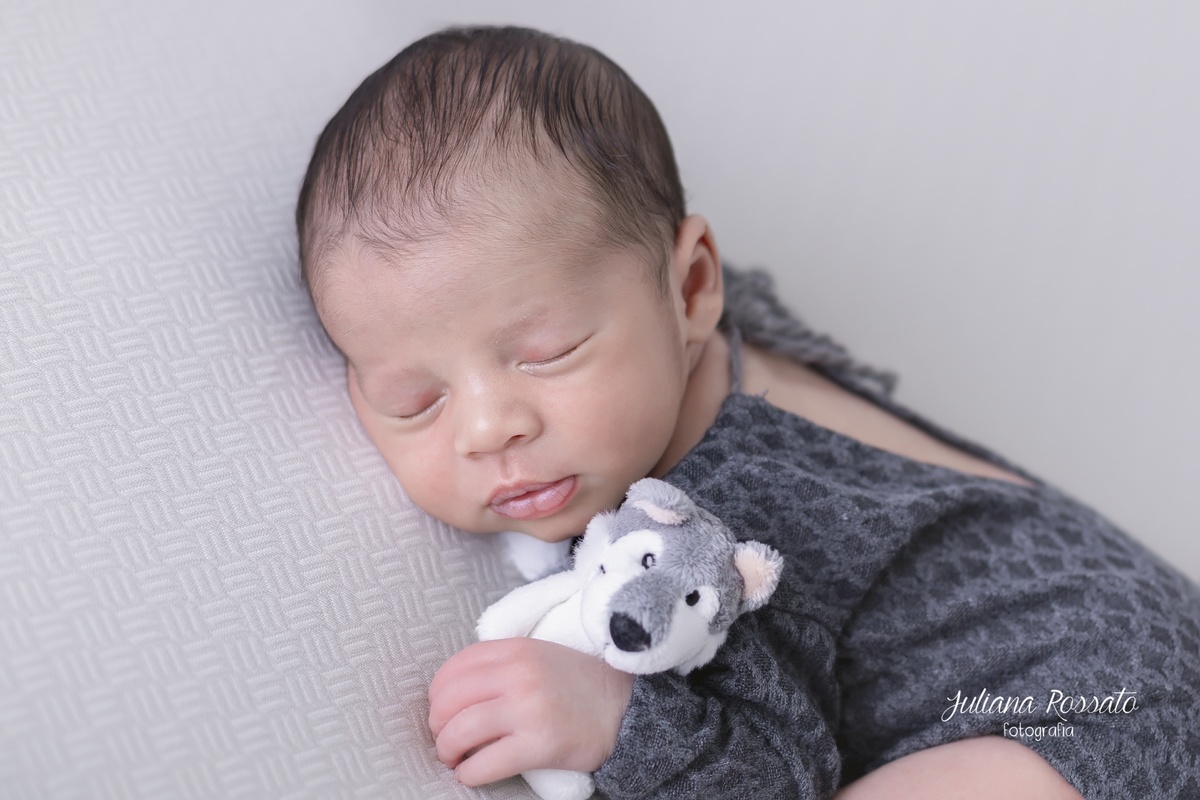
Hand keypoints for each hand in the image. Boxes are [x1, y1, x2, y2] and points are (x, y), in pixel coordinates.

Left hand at [428, 637, 634, 786]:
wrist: (624, 708)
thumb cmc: (575, 685)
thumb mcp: (537, 657)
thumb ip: (498, 664)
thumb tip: (448, 695)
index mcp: (516, 650)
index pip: (455, 668)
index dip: (437, 694)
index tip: (441, 710)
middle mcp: (520, 674)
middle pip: (450, 700)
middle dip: (437, 724)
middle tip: (442, 738)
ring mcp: (530, 709)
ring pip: (461, 730)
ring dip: (447, 749)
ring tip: (452, 757)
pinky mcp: (540, 744)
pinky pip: (485, 763)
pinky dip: (469, 773)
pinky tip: (472, 772)